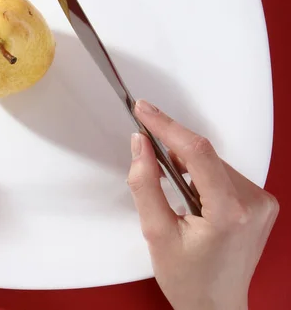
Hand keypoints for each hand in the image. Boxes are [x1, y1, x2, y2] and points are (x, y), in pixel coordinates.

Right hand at [128, 100, 278, 309]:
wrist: (216, 306)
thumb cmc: (188, 279)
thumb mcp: (155, 232)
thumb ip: (145, 183)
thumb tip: (141, 144)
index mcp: (229, 212)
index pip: (198, 152)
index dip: (167, 126)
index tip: (144, 110)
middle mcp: (254, 202)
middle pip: (204, 155)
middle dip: (172, 148)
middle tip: (145, 152)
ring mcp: (261, 202)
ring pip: (212, 161)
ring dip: (185, 163)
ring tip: (172, 194)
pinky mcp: (260, 202)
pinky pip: (222, 172)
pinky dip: (199, 173)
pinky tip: (189, 195)